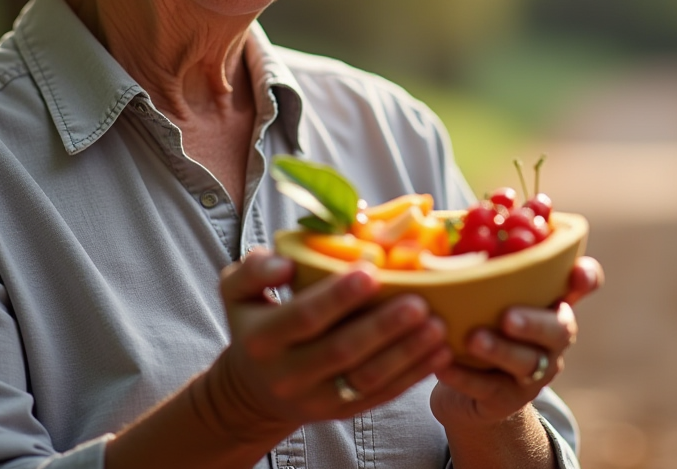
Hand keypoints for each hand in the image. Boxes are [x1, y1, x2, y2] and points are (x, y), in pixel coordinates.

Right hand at [204, 249, 452, 436]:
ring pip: (367, 379)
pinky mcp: (342, 412)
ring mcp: (317, 398)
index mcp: (262, 339)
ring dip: (406, 353)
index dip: (336, 297)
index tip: (371, 271)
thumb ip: (253, 269)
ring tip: (437, 326)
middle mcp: (287, 374)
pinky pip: (382, 396)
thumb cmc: (256, 325)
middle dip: (382, 327)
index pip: (302, 318)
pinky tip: (439, 352)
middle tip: (419, 302)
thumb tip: (284, 263)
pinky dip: (413, 375)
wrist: (253, 390)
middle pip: (340, 351)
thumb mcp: (237, 293)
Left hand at [430, 256, 603, 432]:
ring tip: (472, 339)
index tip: (575, 270)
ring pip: (527, 363)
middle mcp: (552, 338)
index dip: (585, 277)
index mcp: (551, 301)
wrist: (467, 391)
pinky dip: (465, 377)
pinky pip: (488, 389)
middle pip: (559, 329)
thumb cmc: (477, 323)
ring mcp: (534, 373)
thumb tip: (438, 215)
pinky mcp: (507, 401)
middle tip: (507, 316)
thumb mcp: (483, 291)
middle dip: (535, 322)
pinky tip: (443, 366)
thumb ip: (477, 259)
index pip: (583, 284)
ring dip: (500, 350)